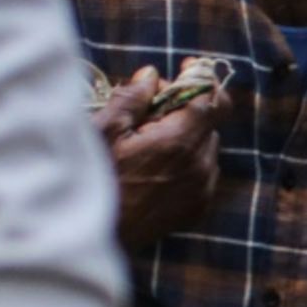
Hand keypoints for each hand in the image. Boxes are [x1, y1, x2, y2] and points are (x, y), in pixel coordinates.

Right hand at [101, 71, 225, 250]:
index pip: (212, 99)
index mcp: (180, 141)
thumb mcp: (104, 131)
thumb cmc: (93, 179)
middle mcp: (200, 165)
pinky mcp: (196, 208)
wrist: (96, 237)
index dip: (202, 80)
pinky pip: (201, 172)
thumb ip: (133, 98)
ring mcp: (201, 189)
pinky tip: (153, 167)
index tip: (187, 68)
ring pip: (204, 147)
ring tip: (146, 143)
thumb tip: (152, 74)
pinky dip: (185, 162)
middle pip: (206, 121)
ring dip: (184, 137)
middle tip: (149, 109)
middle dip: (183, 108)